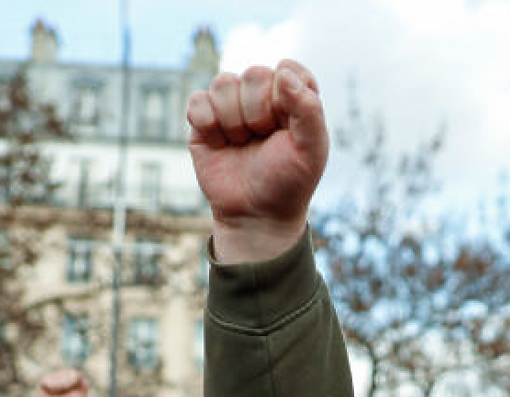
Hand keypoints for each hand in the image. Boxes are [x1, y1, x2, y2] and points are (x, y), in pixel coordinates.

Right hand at [186, 60, 327, 263]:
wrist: (256, 215)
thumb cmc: (289, 182)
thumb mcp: (312, 149)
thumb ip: (309, 108)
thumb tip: (283, 73)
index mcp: (293, 96)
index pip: (287, 69)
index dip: (285, 97)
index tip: (288, 127)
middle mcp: (261, 95)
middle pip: (254, 74)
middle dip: (259, 112)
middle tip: (263, 139)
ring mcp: (231, 106)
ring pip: (223, 83)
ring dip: (234, 121)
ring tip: (243, 144)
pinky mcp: (204, 120)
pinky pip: (198, 100)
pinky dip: (207, 122)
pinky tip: (220, 143)